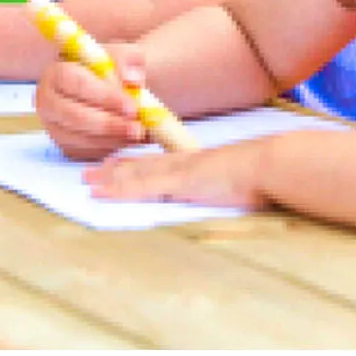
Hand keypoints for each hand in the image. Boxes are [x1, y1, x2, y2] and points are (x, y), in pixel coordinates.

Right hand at [35, 42, 149, 159]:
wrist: (104, 89)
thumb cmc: (108, 70)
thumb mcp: (118, 55)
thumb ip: (126, 60)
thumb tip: (132, 79)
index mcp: (56, 73)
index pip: (76, 84)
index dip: (105, 96)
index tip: (132, 106)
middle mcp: (48, 102)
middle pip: (75, 116)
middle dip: (109, 124)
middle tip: (137, 127)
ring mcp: (54, 127)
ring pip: (82, 139)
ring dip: (113, 139)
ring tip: (139, 134)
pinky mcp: (65, 146)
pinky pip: (87, 153)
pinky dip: (110, 150)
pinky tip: (129, 141)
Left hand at [84, 138, 272, 210]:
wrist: (269, 164)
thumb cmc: (261, 173)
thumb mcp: (235, 177)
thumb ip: (222, 183)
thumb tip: (224, 190)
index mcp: (191, 163)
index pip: (155, 162)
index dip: (132, 163)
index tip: (113, 164)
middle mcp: (179, 164)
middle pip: (138, 166)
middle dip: (112, 170)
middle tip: (88, 172)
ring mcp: (176, 172)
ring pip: (133, 175)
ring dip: (108, 180)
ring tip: (86, 182)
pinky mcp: (178, 183)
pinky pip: (141, 187)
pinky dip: (118, 190)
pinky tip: (101, 193)